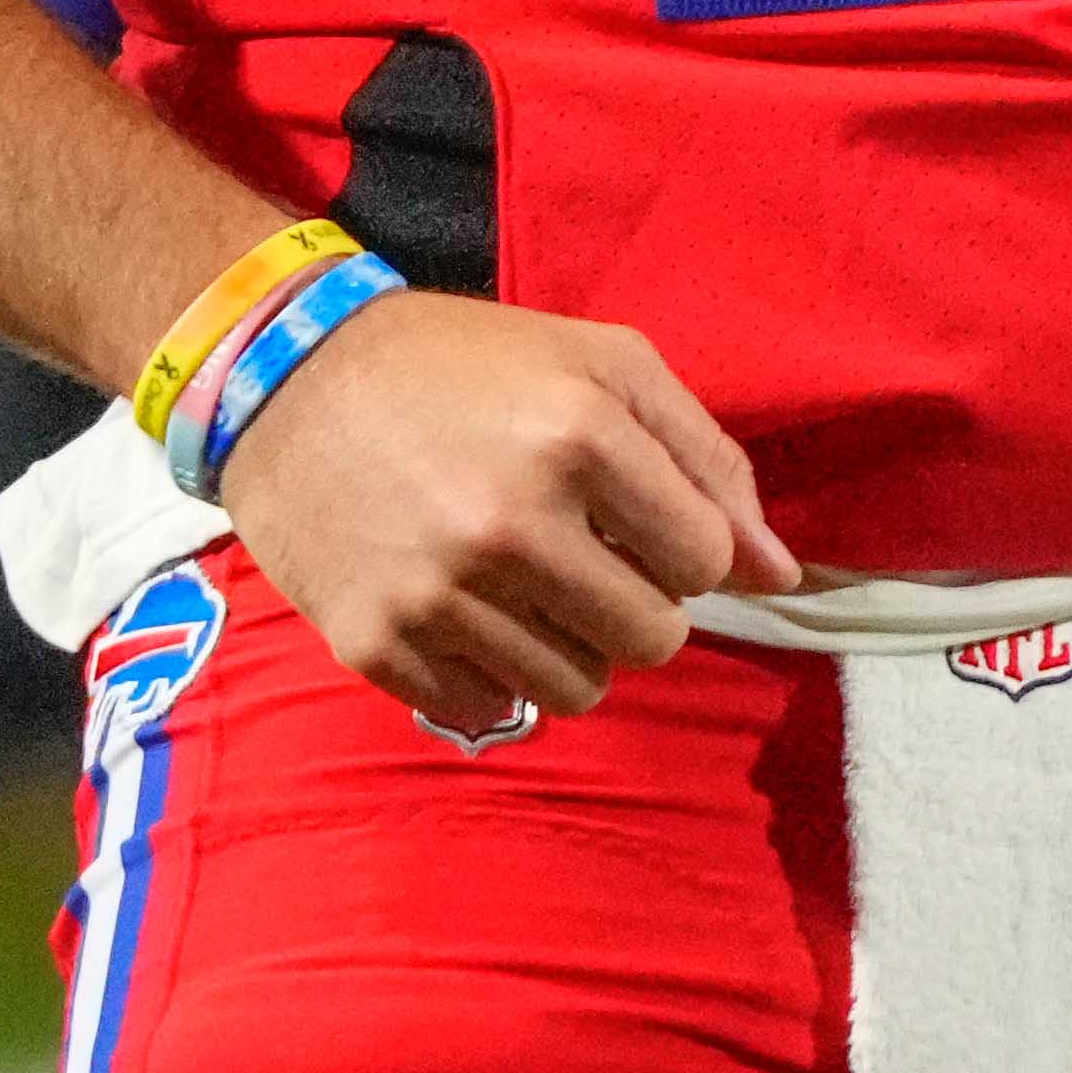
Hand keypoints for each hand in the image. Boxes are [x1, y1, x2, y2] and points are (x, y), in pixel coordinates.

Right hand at [211, 289, 800, 736]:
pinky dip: (496, 671)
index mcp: (578, 435)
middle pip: (652, 639)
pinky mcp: (373, 645)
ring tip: (530, 585)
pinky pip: (489, 707)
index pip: (704, 561)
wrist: (289, 380)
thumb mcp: (604, 364)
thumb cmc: (468, 365)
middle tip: (589, 559)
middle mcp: (509, 523)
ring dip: (574, 647)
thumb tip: (783, 575)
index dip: (688, 547)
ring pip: (579, 690)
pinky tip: (469, 610)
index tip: (643, 522)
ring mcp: (436, 592)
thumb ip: (708, 461)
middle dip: (640, 606)